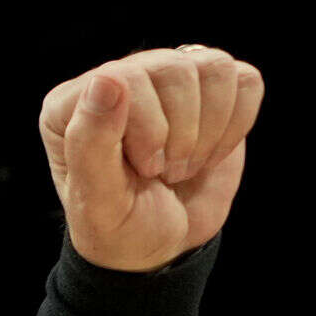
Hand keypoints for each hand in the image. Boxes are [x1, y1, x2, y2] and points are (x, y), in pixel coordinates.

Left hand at [39, 46, 263, 271]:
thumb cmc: (120, 225)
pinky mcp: (208, 90)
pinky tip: (210, 153)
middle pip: (174, 70)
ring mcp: (163, 80)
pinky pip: (245, 80)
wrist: (161, 246)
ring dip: (209, 131)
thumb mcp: (98, 200)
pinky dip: (236, 125)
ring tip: (183, 165)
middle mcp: (116, 80)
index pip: (125, 79)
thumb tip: (107, 79)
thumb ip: (90, 143)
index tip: (145, 171)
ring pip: (214, 68)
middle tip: (165, 173)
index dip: (149, 130)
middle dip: (181, 135)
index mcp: (71, 104)